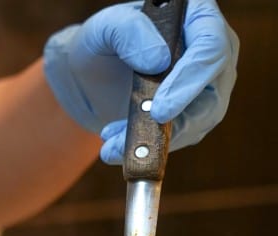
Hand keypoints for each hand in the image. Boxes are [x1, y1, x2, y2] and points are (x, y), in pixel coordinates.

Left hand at [43, 0, 237, 163]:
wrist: (92, 71)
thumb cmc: (102, 40)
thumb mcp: (105, 26)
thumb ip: (129, 32)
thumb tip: (158, 61)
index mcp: (197, 17)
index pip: (211, 46)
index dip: (190, 80)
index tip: (160, 110)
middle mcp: (210, 50)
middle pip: (214, 90)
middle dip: (175, 121)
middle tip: (133, 137)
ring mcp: (205, 84)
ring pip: (200, 120)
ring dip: (156, 139)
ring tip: (112, 144)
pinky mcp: (193, 112)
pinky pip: (182, 135)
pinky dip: (149, 146)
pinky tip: (115, 146)